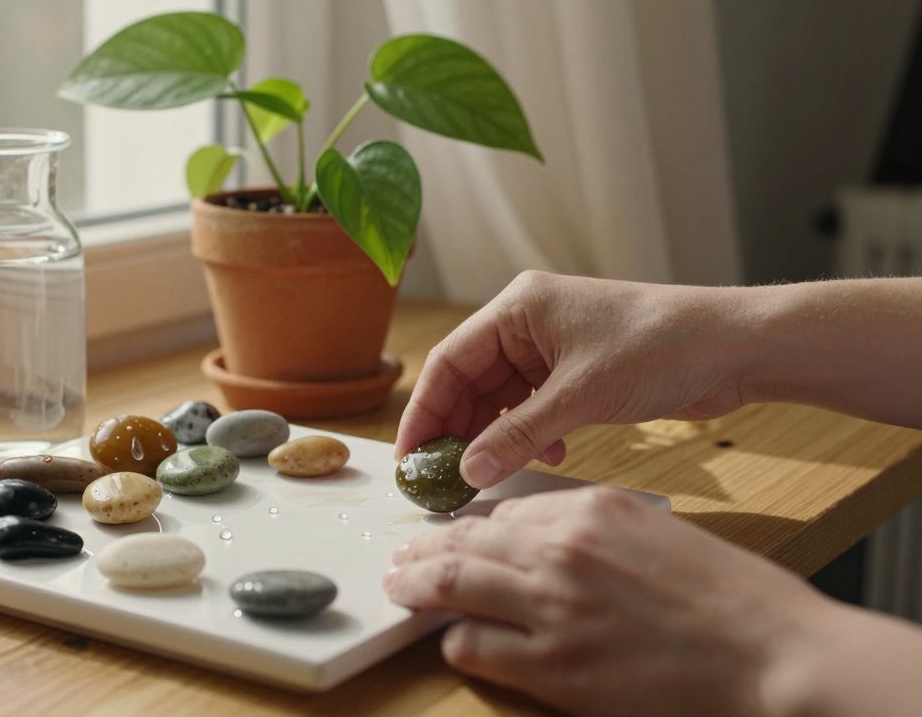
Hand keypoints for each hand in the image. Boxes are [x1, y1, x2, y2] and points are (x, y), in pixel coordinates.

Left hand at [383, 487, 833, 716]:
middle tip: (404, 558)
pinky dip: (457, 641)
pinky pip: (475, 646)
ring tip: (401, 588)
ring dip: (420, 587)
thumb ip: (595, 530)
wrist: (775, 656)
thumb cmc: (732, 599)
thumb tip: (542, 540)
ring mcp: (553, 607)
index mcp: (592, 509)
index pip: (505, 512)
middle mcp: (563, 549)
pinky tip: (454, 641)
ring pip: (456, 585)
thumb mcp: (659, 533)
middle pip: (468, 542)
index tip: (452, 534)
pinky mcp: (553, 667)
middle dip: (426, 550)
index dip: (471, 527)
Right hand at [396, 271, 758, 486]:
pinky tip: (548, 456)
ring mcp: (554, 346)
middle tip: (443, 478)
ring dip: (497, 436)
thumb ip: (518, 436)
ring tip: (489, 475)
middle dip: (458, 429)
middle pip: (470, 381)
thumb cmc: (661, 347)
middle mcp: (529, 323)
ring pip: (502, 398)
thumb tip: (467, 471)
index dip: (425, 410)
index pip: (450, 361)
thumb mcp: (579, 397)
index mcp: (518, 308)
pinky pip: (534, 406)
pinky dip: (532, 434)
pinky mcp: (578, 370)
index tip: (410, 456)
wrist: (735, 346)